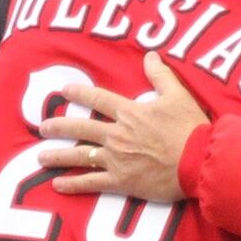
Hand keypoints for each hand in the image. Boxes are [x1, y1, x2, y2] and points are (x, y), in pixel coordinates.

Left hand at [38, 51, 208, 202]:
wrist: (199, 161)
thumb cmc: (191, 129)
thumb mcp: (178, 96)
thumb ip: (161, 76)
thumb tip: (150, 55)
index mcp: (129, 113)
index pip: (98, 100)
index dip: (79, 94)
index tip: (64, 91)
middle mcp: (117, 135)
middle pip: (80, 128)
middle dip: (59, 127)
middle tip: (43, 127)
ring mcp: (116, 159)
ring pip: (80, 156)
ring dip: (58, 156)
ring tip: (41, 156)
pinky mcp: (121, 181)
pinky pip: (91, 183)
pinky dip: (73, 184)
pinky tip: (57, 185)